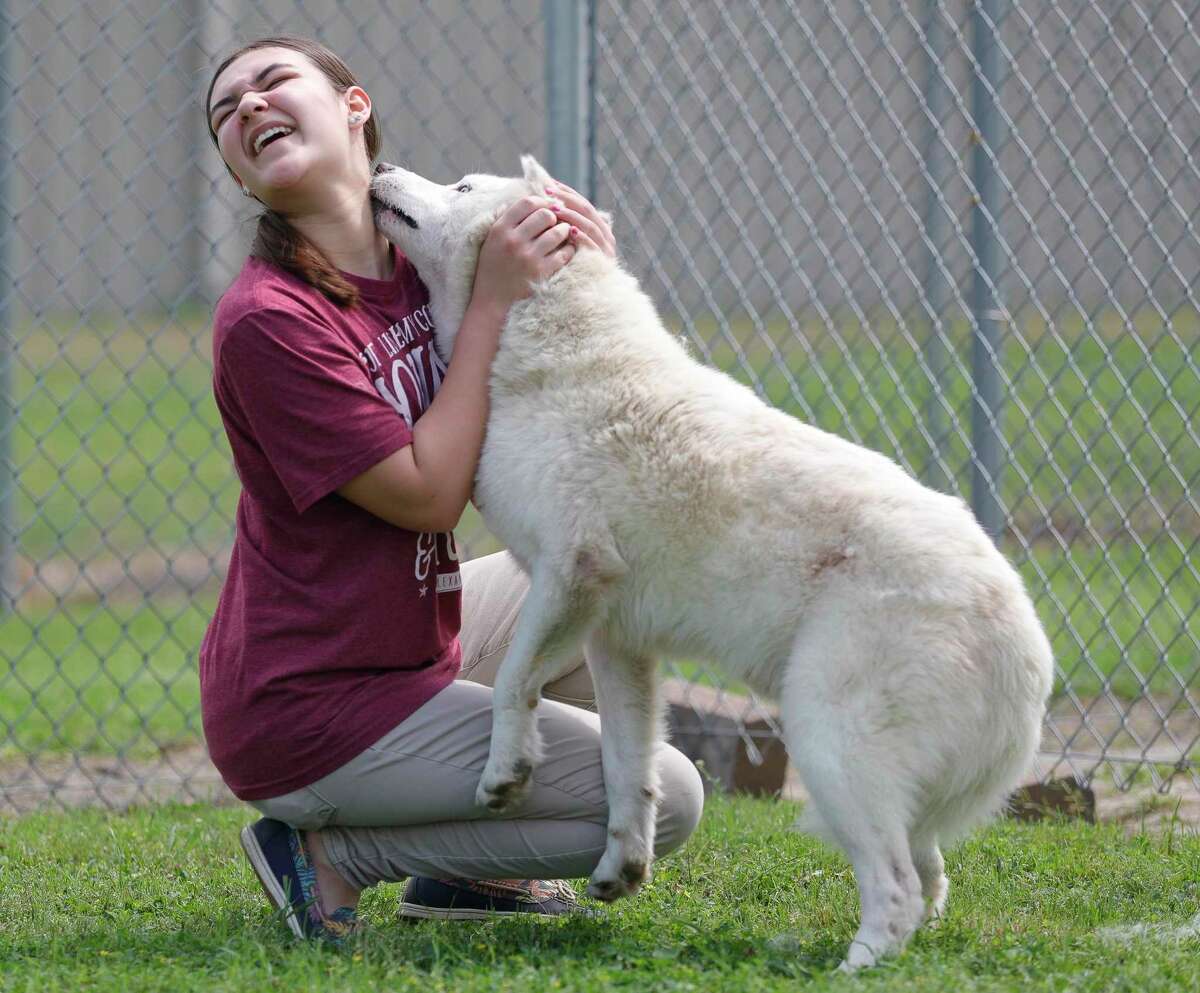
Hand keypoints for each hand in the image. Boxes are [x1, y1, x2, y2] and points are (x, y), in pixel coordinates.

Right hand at [471, 195, 574, 314]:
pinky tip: (566, 250)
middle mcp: (514, 241)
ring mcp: (528, 257)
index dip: (541, 201)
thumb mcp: (491, 240)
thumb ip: (506, 219)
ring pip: (557, 232)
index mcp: (500, 229)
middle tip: (554, 222)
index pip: (527, 202)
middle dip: (553, 216)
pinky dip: (568, 249)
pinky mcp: (541, 272)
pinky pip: (564, 253)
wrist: (492, 301)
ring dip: (563, 231)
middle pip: (545, 214)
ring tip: (562, 234)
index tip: (546, 206)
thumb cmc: (493, 268)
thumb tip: (527, 199)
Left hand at [543, 180, 616, 258]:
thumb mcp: (572, 242)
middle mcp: (605, 235)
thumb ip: (568, 224)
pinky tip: (570, 231)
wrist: (590, 293)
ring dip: (571, 216)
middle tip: (548, 192)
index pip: (584, 204)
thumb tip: (551, 202)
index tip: (549, 185)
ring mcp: (605, 248)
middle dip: (567, 199)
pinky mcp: (602, 260)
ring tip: (554, 209)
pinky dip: (582, 237)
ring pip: (589, 225)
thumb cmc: (574, 264)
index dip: (567, 192)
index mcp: (600, 227)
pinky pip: (592, 245)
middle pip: (587, 210)